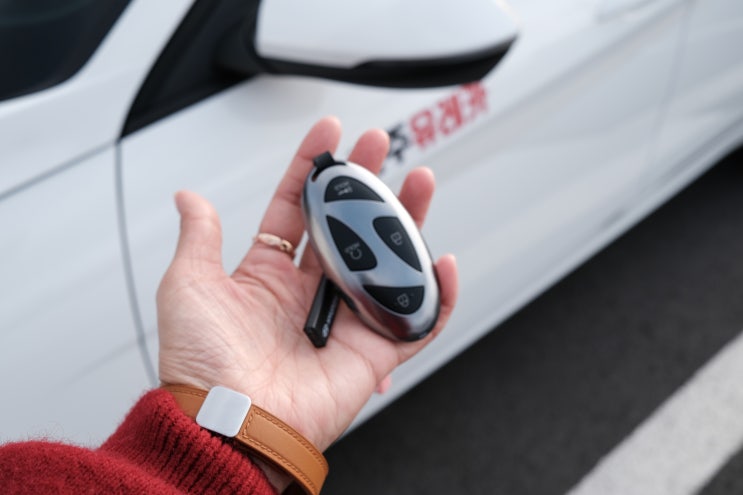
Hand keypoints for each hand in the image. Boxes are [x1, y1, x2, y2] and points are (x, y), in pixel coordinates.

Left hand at [156, 117, 457, 484]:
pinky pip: (414, 321)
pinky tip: (441, 262)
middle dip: (366, 183)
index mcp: (267, 275)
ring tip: (420, 184)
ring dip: (406, 222)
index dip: (312, 168)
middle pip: (348, 226)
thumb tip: (189, 197)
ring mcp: (342, 319)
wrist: (227, 423)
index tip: (329, 133)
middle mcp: (308, 293)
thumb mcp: (187, 286)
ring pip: (385, 261)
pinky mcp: (371, 351)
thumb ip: (199, 237)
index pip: (296, 207)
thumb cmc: (201, 364)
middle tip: (381, 146)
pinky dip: (436, 297)